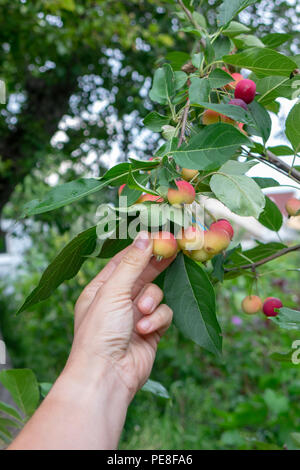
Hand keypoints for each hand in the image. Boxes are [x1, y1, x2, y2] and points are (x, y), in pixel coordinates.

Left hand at [69, 232, 173, 398]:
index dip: (141, 247)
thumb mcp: (113, 292)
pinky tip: (146, 330)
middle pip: (142, 274)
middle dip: (156, 266)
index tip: (160, 235)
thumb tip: (144, 236)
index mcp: (101, 288)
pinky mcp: (151, 330)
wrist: (107, 376)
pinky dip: (157, 320)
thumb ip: (132, 264)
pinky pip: (163, 314)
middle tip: (174, 250)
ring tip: (142, 314)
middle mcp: (117, 300)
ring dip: (152, 302)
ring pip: (156, 294)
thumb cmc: (100, 332)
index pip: (123, 260)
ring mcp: (135, 315)